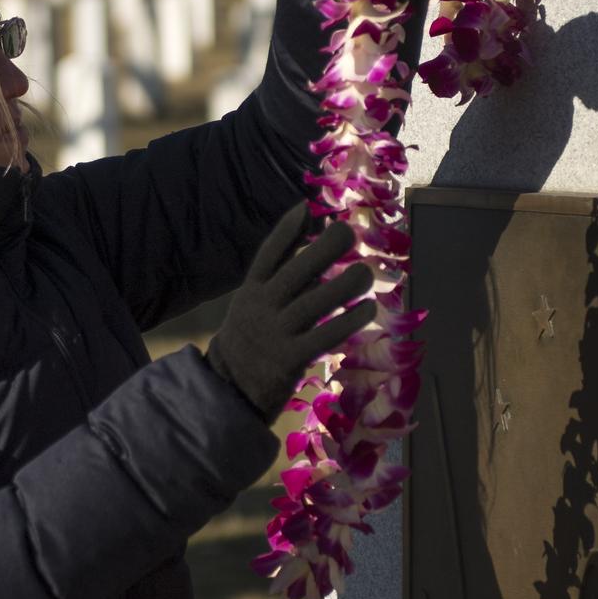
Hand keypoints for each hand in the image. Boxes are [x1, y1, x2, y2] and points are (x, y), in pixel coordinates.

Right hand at [207, 203, 374, 423]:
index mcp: (251, 291)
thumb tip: (310, 242)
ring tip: (366, 272)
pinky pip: (326, 335)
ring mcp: (276, 333)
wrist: (229, 390)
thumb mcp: (253, 304)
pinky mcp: (291, 359)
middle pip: (295, 272)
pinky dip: (350, 320)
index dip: (286, 230)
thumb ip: (279, 278)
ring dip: (345, 284)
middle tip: (349, 231)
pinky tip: (368, 309)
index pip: (268, 254)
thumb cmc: (251, 340)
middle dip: (323, 248)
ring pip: (315, 303)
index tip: (306, 208)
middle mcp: (262, 307)